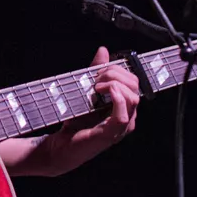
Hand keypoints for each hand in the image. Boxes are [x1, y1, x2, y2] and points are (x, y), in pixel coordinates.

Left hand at [24, 46, 139, 175]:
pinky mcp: (110, 135)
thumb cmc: (75, 121)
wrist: (61, 145)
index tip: (99, 70)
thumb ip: (96, 71)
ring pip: (132, 98)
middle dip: (116, 74)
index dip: (118, 70)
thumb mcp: (86, 91)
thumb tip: (103, 51)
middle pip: (135, 87)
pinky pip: (122, 115)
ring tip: (96, 87)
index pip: (134, 82)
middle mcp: (127, 117)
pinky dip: (115, 99)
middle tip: (96, 78)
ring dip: (113, 84)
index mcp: (124, 107)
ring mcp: (120, 128)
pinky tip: (103, 92)